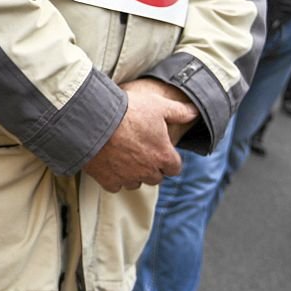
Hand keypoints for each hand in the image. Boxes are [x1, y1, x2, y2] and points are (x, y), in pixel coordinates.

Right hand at [82, 79, 198, 191]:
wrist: (95, 120)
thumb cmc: (129, 112)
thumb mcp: (158, 105)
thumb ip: (180, 111)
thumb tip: (195, 112)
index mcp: (163, 156)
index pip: (175, 168)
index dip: (169, 158)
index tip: (161, 149)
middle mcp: (148, 172)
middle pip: (156, 177)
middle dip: (152, 166)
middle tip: (141, 149)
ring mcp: (128, 178)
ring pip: (136, 182)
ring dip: (134, 173)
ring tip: (124, 155)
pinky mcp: (108, 180)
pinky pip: (116, 185)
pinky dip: (114, 177)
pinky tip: (110, 162)